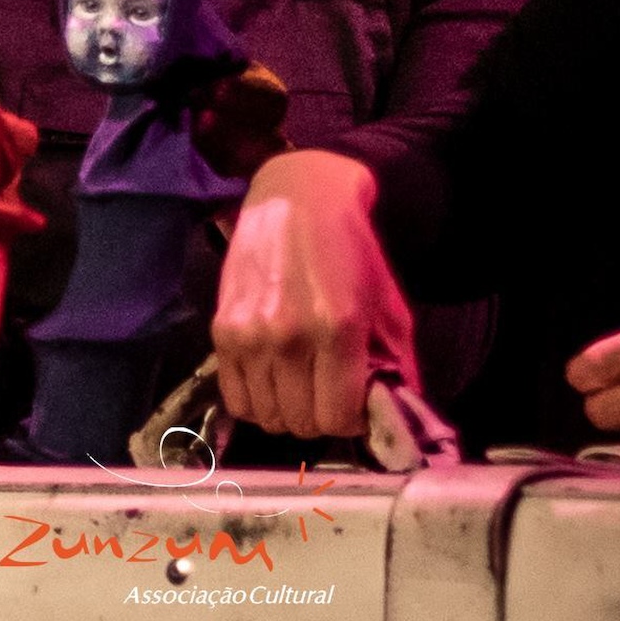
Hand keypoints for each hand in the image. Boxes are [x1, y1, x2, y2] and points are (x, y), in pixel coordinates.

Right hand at [212, 149, 418, 439]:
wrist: (296, 197)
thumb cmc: (350, 250)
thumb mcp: (387, 304)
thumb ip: (397, 367)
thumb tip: (397, 420)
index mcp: (338, 328)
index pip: (339, 419)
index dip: (351, 419)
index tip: (353, 403)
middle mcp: (290, 336)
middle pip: (302, 423)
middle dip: (319, 416)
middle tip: (325, 391)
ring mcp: (251, 334)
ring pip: (267, 416)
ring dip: (287, 410)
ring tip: (298, 382)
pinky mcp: (222, 329)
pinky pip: (235, 399)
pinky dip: (255, 400)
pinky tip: (271, 378)